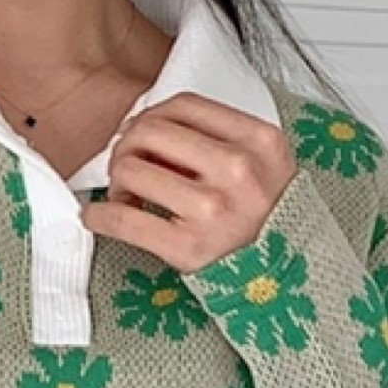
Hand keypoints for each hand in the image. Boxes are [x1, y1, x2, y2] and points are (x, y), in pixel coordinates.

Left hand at [79, 91, 296, 268]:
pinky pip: (123, 220)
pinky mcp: (189, 247)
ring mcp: (214, 208)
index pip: (184, 105)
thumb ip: (217, 140)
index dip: (151, 115)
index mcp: (259, 141)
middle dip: (127, 145)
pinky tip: (97, 216)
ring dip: (116, 181)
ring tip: (125, 196)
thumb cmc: (269, 221)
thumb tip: (145, 129)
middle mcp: (239, 169)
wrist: (290, 281)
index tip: (141, 132)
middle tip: (126, 165)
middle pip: (151, 130)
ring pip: (131, 168)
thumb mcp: (264, 166)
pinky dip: (99, 216)